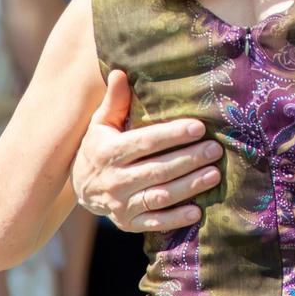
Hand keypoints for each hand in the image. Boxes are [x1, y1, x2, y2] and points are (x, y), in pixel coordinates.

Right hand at [72, 70, 220, 231]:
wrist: (80, 187)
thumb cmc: (99, 147)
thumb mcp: (101, 123)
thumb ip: (114, 101)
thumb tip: (121, 72)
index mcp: (108, 151)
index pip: (145, 142)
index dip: (172, 135)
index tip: (199, 127)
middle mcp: (114, 180)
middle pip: (157, 169)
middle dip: (189, 159)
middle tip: (215, 150)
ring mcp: (120, 204)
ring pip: (159, 196)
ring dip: (188, 186)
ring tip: (213, 174)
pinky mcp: (127, 223)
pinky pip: (154, 223)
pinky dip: (175, 219)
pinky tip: (197, 211)